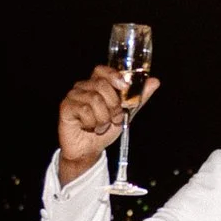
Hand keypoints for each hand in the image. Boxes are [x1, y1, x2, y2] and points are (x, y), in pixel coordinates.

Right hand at [56, 62, 162, 183]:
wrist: (89, 150)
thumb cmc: (105, 129)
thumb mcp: (126, 113)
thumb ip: (138, 97)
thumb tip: (155, 81)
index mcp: (96, 84)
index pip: (102, 70)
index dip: (113, 76)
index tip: (124, 87)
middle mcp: (83, 87)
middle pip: (101, 85)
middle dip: (114, 105)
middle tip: (114, 118)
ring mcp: (73, 96)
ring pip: (95, 99)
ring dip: (104, 117)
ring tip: (102, 125)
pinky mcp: (66, 107)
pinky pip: (84, 110)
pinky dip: (92, 122)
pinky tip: (89, 127)